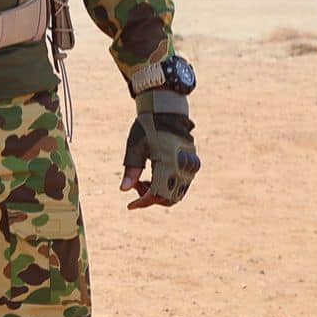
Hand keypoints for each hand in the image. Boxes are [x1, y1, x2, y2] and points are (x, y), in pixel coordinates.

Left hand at [120, 89, 199, 208]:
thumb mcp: (135, 146)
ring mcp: (190, 167)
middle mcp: (183, 168)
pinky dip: (167, 186)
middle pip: (168, 198)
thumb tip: (124, 190)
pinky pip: (181, 185)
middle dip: (150, 198)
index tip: (130, 205)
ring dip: (159, 192)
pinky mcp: (192, 165)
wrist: (167, 110)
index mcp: (169, 163)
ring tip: (142, 179)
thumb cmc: (148, 126)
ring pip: (176, 193)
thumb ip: (131, 169)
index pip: (157, 194)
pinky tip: (153, 175)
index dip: (143, 202)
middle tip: (135, 185)